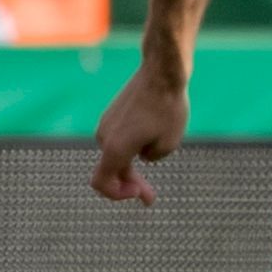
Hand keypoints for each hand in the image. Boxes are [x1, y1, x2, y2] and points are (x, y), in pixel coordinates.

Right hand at [90, 65, 188, 204]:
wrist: (162, 72)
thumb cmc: (168, 108)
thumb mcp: (169, 143)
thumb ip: (152, 158)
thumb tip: (142, 154)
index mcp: (115, 148)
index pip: (101, 183)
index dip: (117, 195)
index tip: (139, 193)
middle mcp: (105, 137)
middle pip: (112, 171)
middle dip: (130, 186)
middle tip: (150, 199)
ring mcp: (107, 124)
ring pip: (116, 155)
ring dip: (131, 168)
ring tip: (155, 167)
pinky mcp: (113, 114)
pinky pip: (119, 140)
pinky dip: (130, 150)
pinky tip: (151, 145)